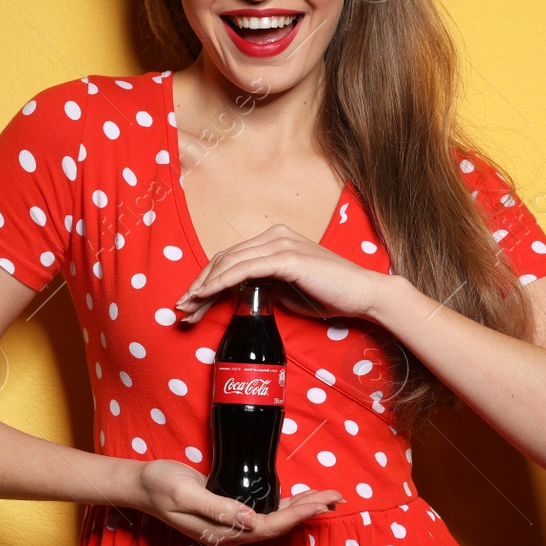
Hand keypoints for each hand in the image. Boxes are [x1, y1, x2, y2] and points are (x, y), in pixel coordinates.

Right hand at [132, 459, 343, 545]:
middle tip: (337, 497)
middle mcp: (230, 534)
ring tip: (327, 499)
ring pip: (274, 520)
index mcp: (221, 533)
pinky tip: (298, 500)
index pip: (267, 527)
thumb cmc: (161, 486)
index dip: (296, 516)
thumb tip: (251, 519)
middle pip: (277, 526)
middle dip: (308, 512)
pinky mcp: (229, 512)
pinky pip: (264, 512)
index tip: (319, 504)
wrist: (141, 484)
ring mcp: (230, 525)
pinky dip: (285, 505)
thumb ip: (218, 508)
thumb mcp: (186, 494)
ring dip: (301, 509)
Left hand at [173, 224, 387, 325]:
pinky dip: (221, 282)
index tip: (191, 305)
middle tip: (182, 310)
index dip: (206, 281)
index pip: (230, 258)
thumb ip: (264, 285)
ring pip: (229, 263)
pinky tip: (206, 294)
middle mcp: (274, 236)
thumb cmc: (329, 295)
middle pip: (224, 259)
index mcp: (274, 239)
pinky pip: (244, 269)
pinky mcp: (287, 258)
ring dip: (204, 286)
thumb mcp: (288, 289)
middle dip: (198, 285)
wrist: (363, 295)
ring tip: (188, 307)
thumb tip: (239, 295)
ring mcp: (280, 244)